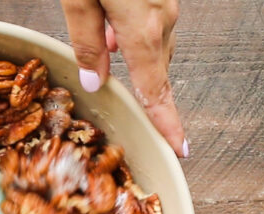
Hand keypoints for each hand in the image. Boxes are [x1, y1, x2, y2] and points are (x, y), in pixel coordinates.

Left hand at [61, 0, 187, 156]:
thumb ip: (86, 41)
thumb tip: (93, 80)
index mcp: (142, 29)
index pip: (155, 91)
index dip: (167, 124)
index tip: (177, 148)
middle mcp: (162, 17)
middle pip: (156, 72)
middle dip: (151, 98)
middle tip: (148, 125)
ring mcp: (168, 1)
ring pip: (156, 46)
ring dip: (139, 63)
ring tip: (118, 73)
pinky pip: (155, 23)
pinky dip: (138, 36)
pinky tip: (115, 31)